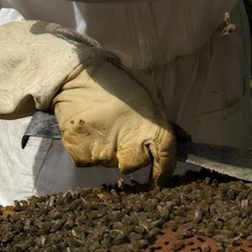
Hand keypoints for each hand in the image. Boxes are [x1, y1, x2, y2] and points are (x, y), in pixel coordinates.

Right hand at [0, 19, 175, 182]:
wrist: (76, 76)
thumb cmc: (117, 82)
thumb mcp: (149, 92)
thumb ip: (161, 117)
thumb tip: (175, 138)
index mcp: (150, 126)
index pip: (165, 159)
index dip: (163, 170)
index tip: (158, 175)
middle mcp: (127, 143)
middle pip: (134, 165)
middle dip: (131, 156)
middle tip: (122, 136)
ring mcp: (102, 151)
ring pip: (110, 162)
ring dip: (109, 151)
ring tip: (103, 127)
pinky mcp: (81, 154)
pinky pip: (90, 161)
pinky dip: (90, 151)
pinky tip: (90, 131)